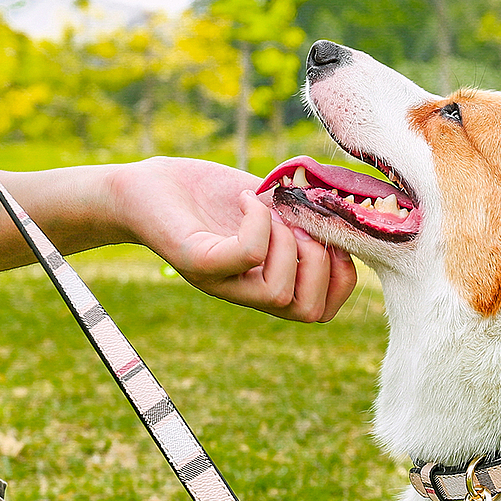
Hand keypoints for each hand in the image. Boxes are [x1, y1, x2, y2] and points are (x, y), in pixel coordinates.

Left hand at [110, 157, 356, 321]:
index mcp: (269, 283)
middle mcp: (246, 292)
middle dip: (320, 264)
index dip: (342, 278)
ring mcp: (222, 282)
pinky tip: (245, 199)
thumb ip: (306, 216)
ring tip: (268, 211)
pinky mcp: (197, 262)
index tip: (333, 238)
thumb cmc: (210, 195)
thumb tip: (352, 210)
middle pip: (307, 312)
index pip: (322, 310)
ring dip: (286, 242)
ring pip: (278, 292)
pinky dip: (257, 221)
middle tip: (298, 226)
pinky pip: (246, 255)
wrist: (149, 187)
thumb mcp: (271, 205)